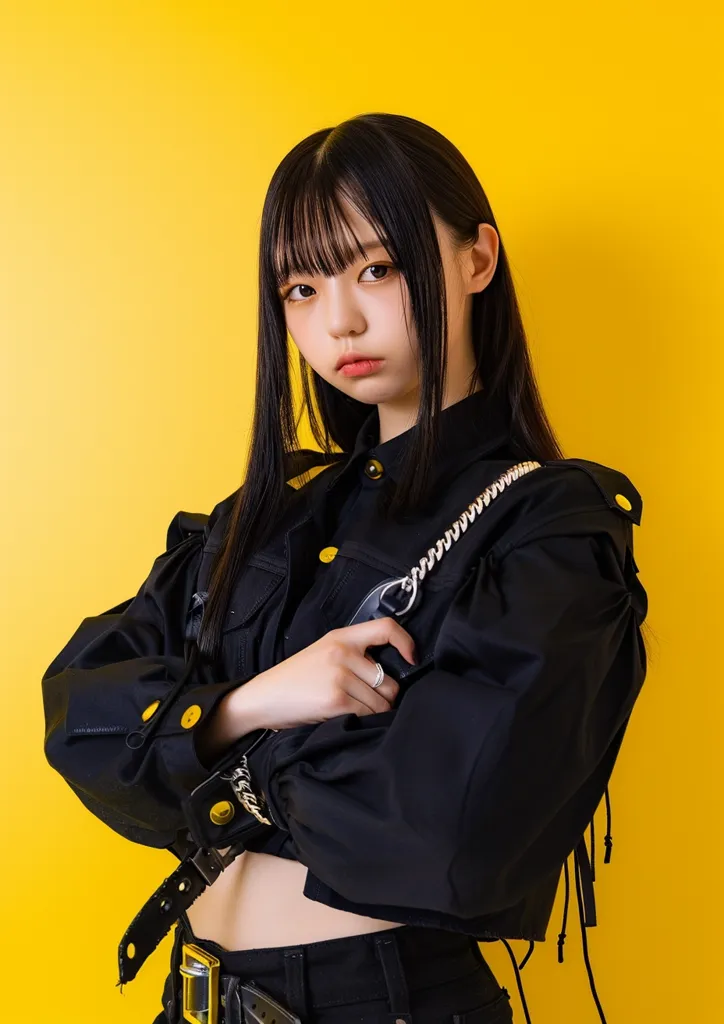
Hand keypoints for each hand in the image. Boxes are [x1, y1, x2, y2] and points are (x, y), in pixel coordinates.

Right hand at [229, 617, 416, 732]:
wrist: (264, 697)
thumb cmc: (295, 679)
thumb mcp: (323, 652)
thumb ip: (353, 653)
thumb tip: (390, 670)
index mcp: (341, 637)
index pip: (386, 627)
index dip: (406, 642)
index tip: (411, 658)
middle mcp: (343, 652)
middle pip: (390, 680)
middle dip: (384, 696)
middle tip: (366, 702)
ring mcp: (340, 676)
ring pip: (382, 701)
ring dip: (374, 712)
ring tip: (352, 710)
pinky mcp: (337, 700)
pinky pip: (368, 714)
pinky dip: (363, 721)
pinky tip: (345, 718)